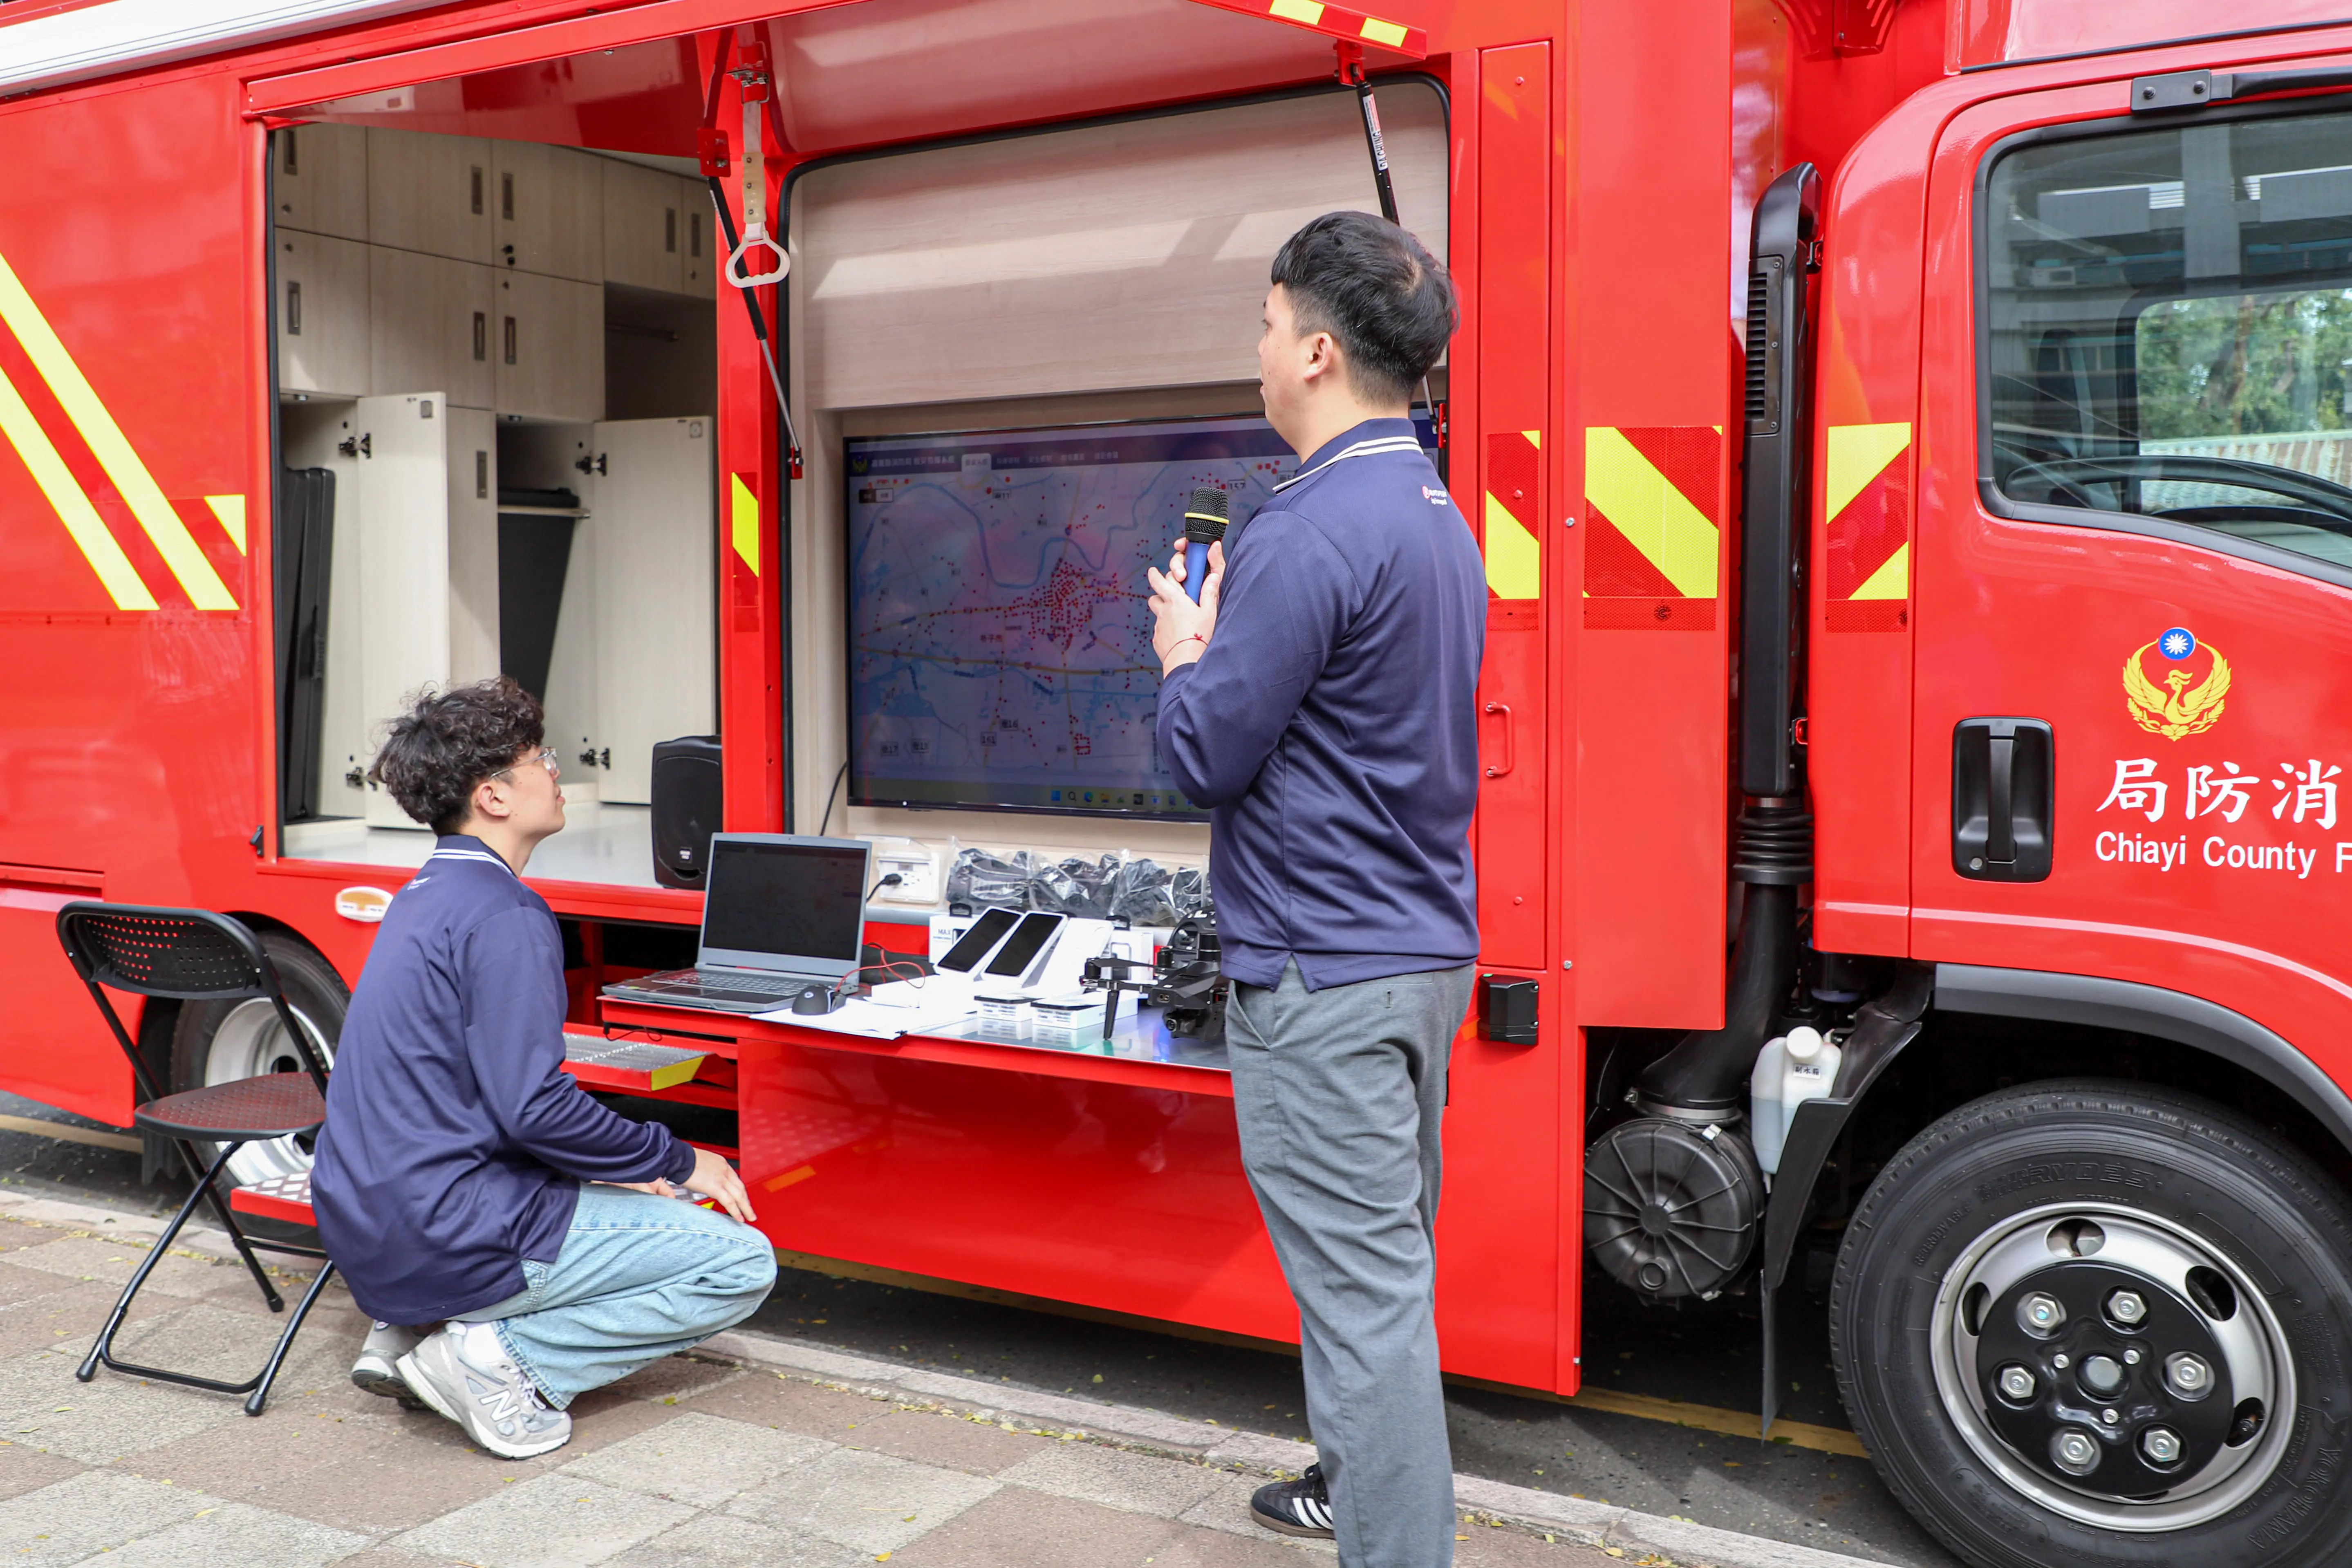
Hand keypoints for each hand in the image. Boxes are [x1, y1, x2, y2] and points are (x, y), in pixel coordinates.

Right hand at [642, 1146, 757, 1225]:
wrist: (680, 1158)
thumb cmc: (684, 1160)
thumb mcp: (701, 1163)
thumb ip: (706, 1173)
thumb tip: (704, 1181)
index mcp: (721, 1163)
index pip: (735, 1179)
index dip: (740, 1190)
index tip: (742, 1197)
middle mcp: (724, 1170)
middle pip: (740, 1188)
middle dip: (747, 1200)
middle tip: (750, 1210)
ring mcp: (721, 1178)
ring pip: (739, 1196)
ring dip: (746, 1208)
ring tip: (750, 1217)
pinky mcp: (715, 1187)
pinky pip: (729, 1202)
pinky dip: (735, 1211)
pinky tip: (739, 1218)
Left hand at [1146, 539, 1223, 673]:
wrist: (1186, 660)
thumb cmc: (1200, 635)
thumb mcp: (1209, 612)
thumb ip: (1209, 593)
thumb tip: (1213, 577)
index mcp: (1175, 600)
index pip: (1159, 582)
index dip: (1155, 575)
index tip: (1153, 571)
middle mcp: (1164, 611)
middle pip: (1155, 597)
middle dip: (1160, 594)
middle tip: (1170, 596)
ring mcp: (1159, 626)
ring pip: (1157, 614)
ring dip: (1163, 612)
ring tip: (1176, 618)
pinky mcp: (1157, 639)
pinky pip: (1159, 631)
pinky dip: (1166, 630)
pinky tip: (1178, 636)